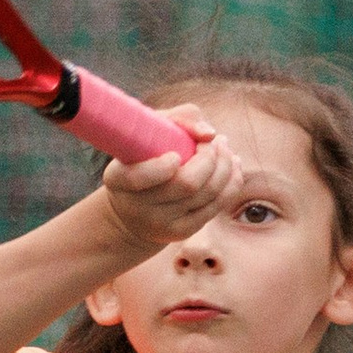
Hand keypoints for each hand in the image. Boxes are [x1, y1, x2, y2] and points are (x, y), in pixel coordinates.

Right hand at [96, 111, 239, 257]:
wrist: (133, 211)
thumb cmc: (144, 157)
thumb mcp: (148, 133)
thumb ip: (177, 120)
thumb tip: (209, 134)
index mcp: (118, 179)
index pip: (139, 177)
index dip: (162, 167)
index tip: (174, 155)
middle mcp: (136, 206)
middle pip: (186, 184)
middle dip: (210, 157)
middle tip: (215, 140)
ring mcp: (161, 223)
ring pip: (207, 194)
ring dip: (226, 165)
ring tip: (225, 148)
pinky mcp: (182, 232)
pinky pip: (217, 206)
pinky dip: (231, 183)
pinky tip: (233, 166)